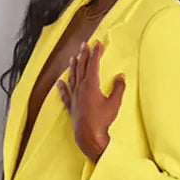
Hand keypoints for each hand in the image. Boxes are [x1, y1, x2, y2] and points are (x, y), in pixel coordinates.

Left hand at [57, 40, 125, 161]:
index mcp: (91, 85)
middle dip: (83, 54)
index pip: (94, 64)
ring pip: (72, 77)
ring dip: (73, 66)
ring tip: (73, 57)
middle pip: (81, 67)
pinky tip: (59, 83)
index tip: (97, 43)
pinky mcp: (71, 107)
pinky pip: (65, 94)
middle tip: (84, 44)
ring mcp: (75, 97)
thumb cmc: (102, 121)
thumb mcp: (114, 104)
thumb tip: (121, 77)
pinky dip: (61, 87)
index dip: (96, 52)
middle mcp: (81, 88)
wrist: (89, 136)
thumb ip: (118, 88)